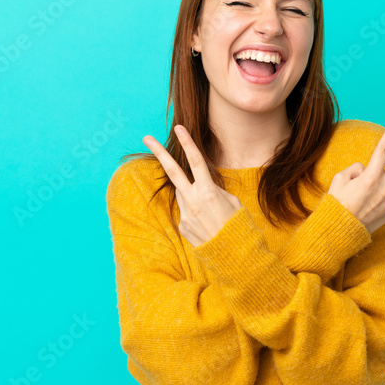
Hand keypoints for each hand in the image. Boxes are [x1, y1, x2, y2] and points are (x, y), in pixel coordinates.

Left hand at [143, 125, 242, 247]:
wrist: (234, 255)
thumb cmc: (238, 226)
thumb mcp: (233, 202)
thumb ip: (215, 191)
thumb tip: (202, 188)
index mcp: (209, 192)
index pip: (196, 161)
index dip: (187, 143)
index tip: (179, 128)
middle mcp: (193, 201)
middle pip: (172, 171)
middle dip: (159, 152)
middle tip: (147, 137)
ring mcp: (185, 214)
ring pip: (182, 194)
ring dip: (191, 194)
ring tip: (210, 210)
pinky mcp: (182, 226)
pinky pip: (186, 212)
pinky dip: (195, 212)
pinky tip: (207, 224)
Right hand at [327, 114, 384, 233]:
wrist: (339, 234)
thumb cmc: (336, 205)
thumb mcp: (339, 180)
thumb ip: (356, 169)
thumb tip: (367, 168)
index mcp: (370, 178)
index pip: (383, 148)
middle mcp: (384, 188)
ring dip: (376, 185)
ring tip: (360, 200)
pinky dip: (376, 199)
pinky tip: (366, 208)